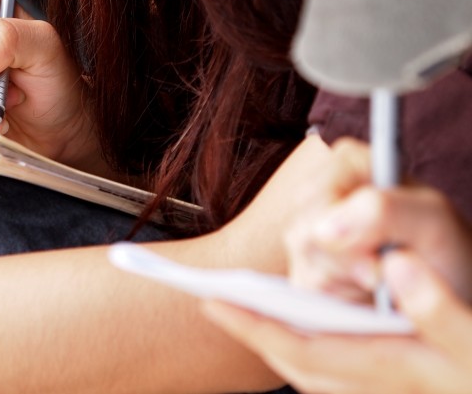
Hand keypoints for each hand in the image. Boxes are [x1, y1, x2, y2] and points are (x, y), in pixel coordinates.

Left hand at [203, 250, 471, 393]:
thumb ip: (441, 309)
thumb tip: (392, 271)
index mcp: (398, 374)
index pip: (303, 349)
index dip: (254, 323)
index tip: (212, 299)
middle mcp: (389, 391)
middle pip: (304, 367)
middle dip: (258, 334)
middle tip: (218, 303)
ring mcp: (401, 393)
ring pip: (323, 374)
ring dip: (285, 342)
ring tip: (258, 311)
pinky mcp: (411, 387)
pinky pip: (348, 377)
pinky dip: (320, 353)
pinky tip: (323, 328)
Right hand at [284, 139, 471, 303]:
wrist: (446, 291)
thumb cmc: (446, 250)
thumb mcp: (432, 221)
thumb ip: (382, 210)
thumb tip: (324, 229)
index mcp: (348, 163)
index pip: (317, 196)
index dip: (343, 227)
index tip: (380, 247)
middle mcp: (318, 192)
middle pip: (304, 230)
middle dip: (347, 259)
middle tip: (386, 264)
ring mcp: (304, 230)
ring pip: (304, 261)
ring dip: (348, 280)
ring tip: (380, 276)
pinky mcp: (302, 267)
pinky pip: (307, 287)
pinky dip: (342, 297)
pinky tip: (365, 290)